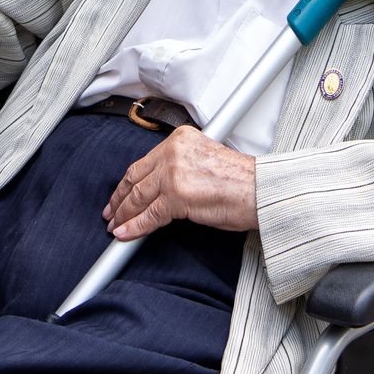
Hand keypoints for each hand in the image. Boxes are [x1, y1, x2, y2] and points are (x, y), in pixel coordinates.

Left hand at [101, 127, 258, 240]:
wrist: (262, 191)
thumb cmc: (242, 182)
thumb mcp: (204, 162)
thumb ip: (179, 168)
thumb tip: (158, 190)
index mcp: (180, 139)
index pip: (144, 163)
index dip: (128, 182)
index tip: (120, 194)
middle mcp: (174, 151)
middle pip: (136, 177)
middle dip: (120, 199)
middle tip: (111, 212)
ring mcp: (174, 173)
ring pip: (139, 197)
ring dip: (124, 215)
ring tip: (116, 226)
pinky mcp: (177, 195)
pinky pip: (149, 215)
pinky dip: (135, 227)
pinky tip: (126, 234)